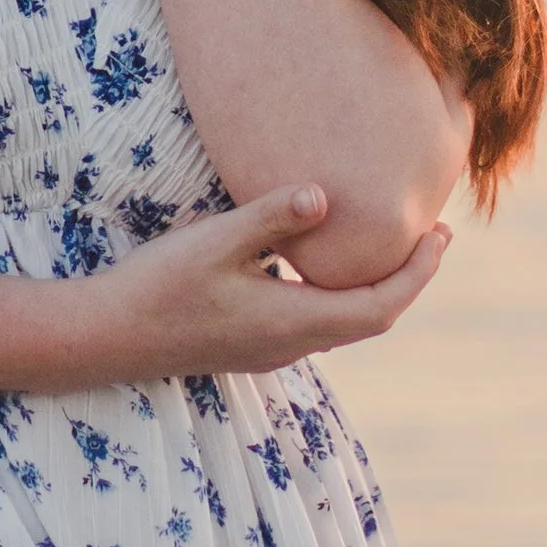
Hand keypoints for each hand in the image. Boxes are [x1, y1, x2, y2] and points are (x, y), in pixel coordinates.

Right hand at [78, 185, 449, 384]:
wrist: (104, 338)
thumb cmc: (157, 287)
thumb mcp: (214, 242)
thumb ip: (270, 218)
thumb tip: (326, 196)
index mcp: (294, 322)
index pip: (380, 306)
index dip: (419, 273)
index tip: (441, 234)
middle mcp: (290, 344)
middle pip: (371, 318)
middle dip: (408, 277)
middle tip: (433, 235)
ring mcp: (269, 349)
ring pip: (343, 323)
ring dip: (375, 287)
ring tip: (390, 246)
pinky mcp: (249, 344)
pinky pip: (316, 322)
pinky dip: (340, 294)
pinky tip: (324, 264)